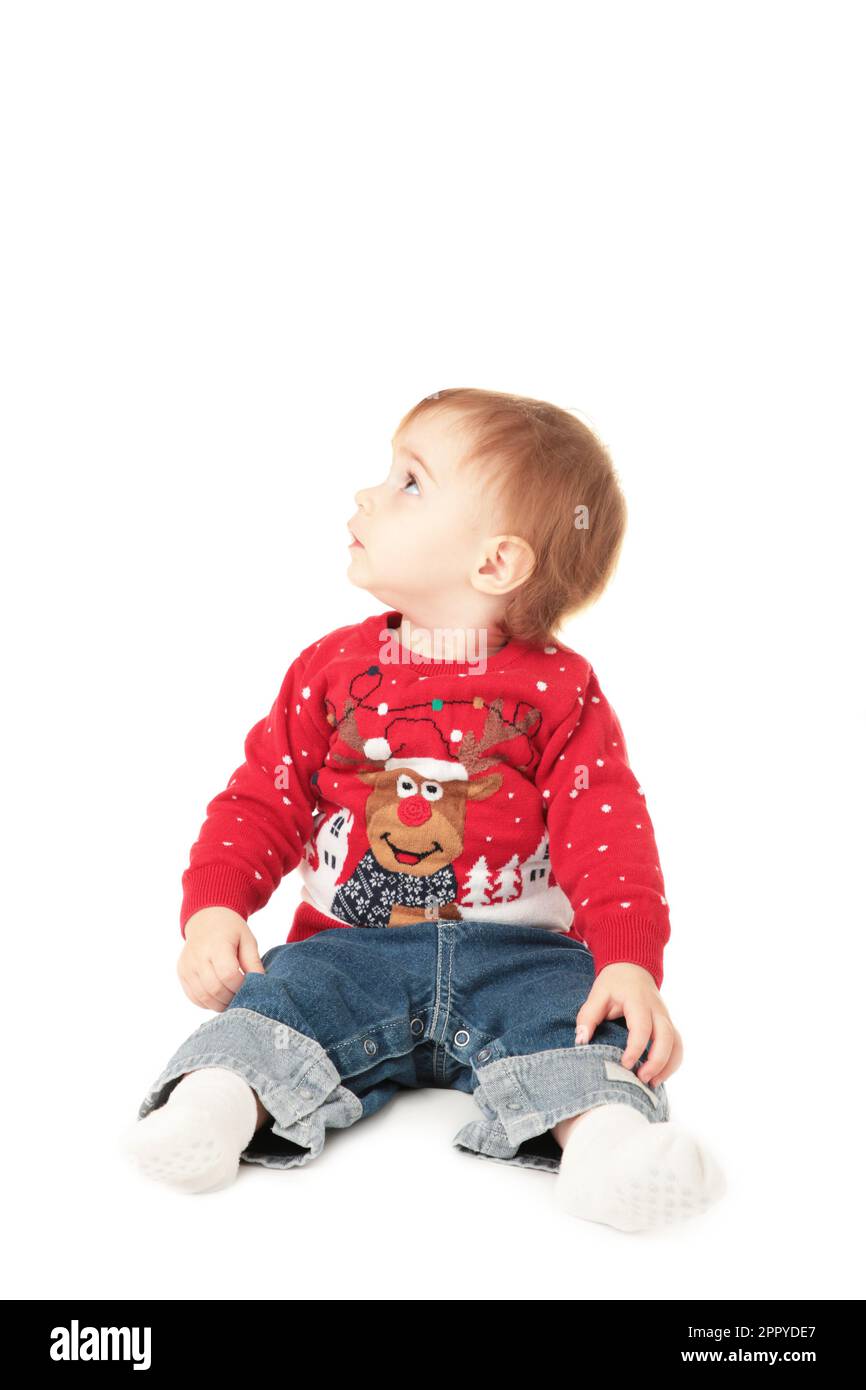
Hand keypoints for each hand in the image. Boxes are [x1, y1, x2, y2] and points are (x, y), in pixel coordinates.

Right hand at [178, 906, 265, 1011]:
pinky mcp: (182, 974)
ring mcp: (187, 966)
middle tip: (243, 997)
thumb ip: (253, 962)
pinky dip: (208, 1003)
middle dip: (232, 998)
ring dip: (220, 1004)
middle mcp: (198, 956)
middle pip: (215, 989)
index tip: (250, 985)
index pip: (228, 975)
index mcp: (217, 945)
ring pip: (204, 997)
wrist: (205, 919)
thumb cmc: (231, 930)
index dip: (241, 986)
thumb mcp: (247, 940)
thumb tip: (261, 984)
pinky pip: (194, 997)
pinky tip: (219, 998)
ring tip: (232, 1000)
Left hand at [574, 961, 682, 1087]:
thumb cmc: (614, 983)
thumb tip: (580, 1041)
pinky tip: (657, 1077)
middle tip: (640, 1078)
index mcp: (639, 1001)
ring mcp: (666, 1018)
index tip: (624, 1064)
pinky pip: (677, 1046)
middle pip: (667, 1037)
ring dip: (668, 1066)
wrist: (632, 968)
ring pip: (677, 1044)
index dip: (636, 1048)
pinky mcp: (668, 1025)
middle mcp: (657, 1010)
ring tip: (651, 1084)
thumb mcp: (597, 994)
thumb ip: (588, 1017)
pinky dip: (671, 1063)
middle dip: (657, 1061)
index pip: (642, 1027)